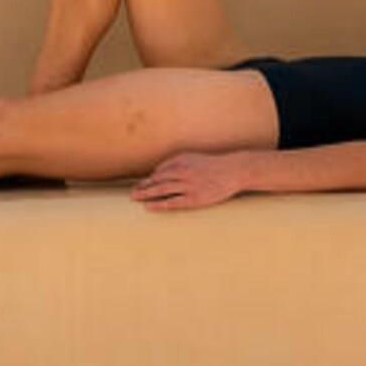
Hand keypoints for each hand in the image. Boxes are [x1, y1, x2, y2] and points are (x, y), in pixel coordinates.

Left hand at [131, 151, 247, 211]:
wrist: (233, 170)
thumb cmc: (213, 165)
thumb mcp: (193, 158)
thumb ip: (176, 162)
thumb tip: (158, 172)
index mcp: (181, 160)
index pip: (159, 171)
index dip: (148, 179)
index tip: (139, 185)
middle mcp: (182, 171)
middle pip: (157, 180)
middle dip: (143, 187)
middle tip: (131, 194)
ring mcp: (188, 185)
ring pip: (162, 190)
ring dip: (146, 194)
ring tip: (135, 199)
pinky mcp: (194, 198)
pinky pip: (173, 202)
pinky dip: (159, 204)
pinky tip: (149, 207)